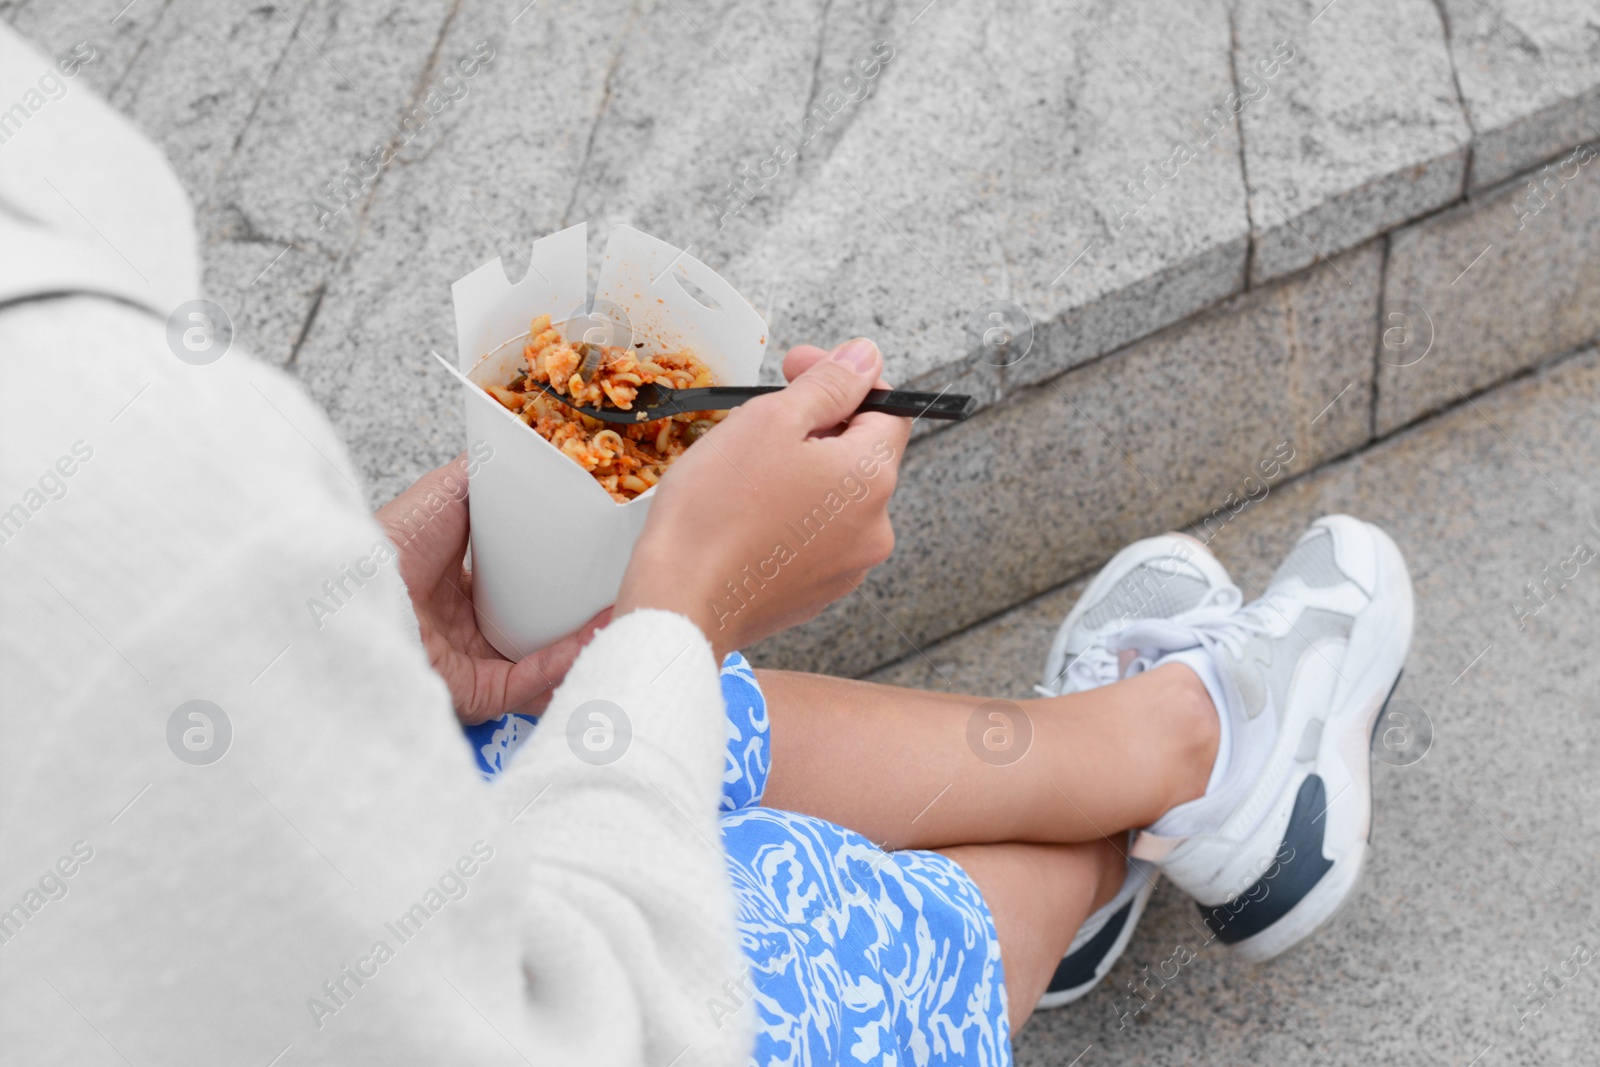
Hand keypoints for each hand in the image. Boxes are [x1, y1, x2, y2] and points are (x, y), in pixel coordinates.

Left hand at [376, 455, 609, 724]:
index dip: (562, 569)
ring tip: (626, 609)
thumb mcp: (446, 492)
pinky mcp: (477, 693)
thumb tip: (530, 448)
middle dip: (583, 610)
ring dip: (587, 638)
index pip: (522, 584)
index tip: (600, 549)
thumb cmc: (387, 543)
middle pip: (539, 624)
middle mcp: (464, 629)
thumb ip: (487, 476)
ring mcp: (472, 662)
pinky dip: (569, 659)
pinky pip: (533, 682)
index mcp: (456, 586)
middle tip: (624, 583)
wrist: (351, 592)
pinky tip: (599, 631)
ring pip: (546, 658)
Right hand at [614, 338, 910, 659]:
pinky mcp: (815, 592)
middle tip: (761, 416)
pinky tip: (745, 513)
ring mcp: (847, 567)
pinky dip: (788, 515)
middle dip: (818, 426)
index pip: (890, 411)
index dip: (846, 380)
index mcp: (871, 479)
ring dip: (801, 471)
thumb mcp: (771, 420)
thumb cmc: (716, 512)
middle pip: (860, 455)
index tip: (801, 370)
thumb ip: (828, 384)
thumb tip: (865, 358)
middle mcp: (874, 528)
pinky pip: (813, 537)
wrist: (681, 602)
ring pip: (834, 497)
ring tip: (745, 471)